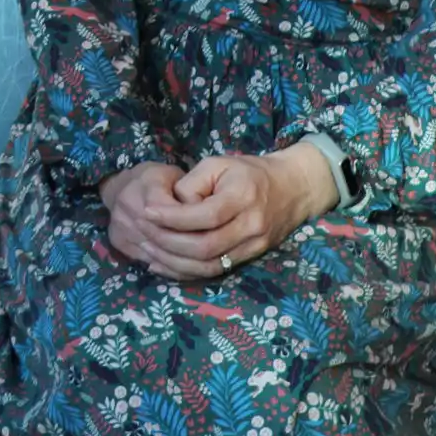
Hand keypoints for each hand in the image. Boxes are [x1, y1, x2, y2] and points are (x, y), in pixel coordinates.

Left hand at [106, 149, 335, 282]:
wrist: (292, 188)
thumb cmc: (248, 172)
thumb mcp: (218, 164)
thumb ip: (191, 184)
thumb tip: (169, 208)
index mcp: (243, 197)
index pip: (205, 215)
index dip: (173, 217)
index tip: (147, 212)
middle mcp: (252, 226)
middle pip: (205, 246)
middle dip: (168, 242)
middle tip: (142, 232)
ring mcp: (254, 245)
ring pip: (210, 265)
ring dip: (174, 261)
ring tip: (147, 249)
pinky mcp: (251, 257)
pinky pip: (216, 271)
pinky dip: (187, 271)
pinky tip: (163, 264)